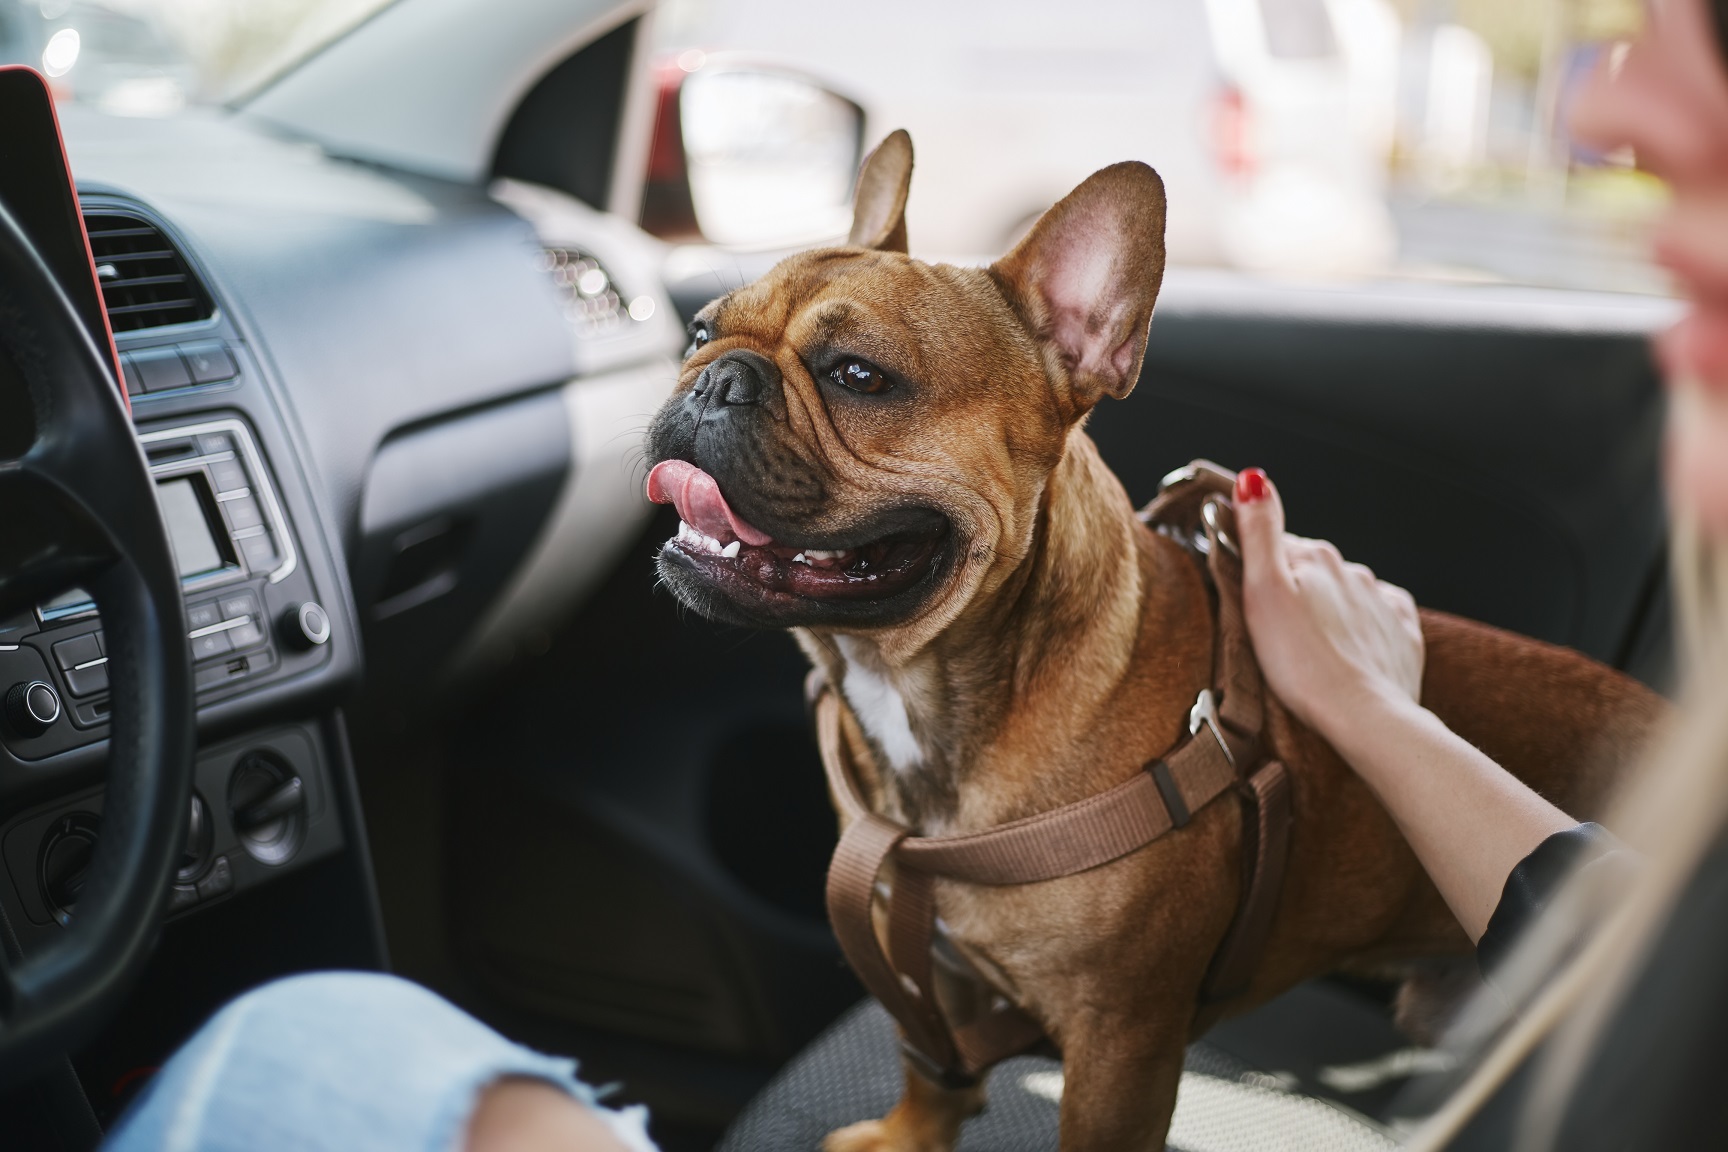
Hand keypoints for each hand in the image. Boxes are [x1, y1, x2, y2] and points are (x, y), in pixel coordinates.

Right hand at [1233, 468, 1423, 741]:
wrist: (1365, 718)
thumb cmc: (1302, 663)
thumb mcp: (1263, 592)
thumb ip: (1259, 532)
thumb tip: (1253, 478)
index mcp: (1317, 557)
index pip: (1275, 547)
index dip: (1255, 570)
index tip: (1245, 597)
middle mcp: (1354, 571)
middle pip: (1311, 571)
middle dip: (1292, 591)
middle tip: (1271, 632)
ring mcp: (1382, 602)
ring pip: (1344, 594)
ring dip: (1325, 611)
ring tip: (1307, 650)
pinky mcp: (1402, 634)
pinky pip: (1378, 618)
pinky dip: (1360, 628)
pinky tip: (1345, 651)